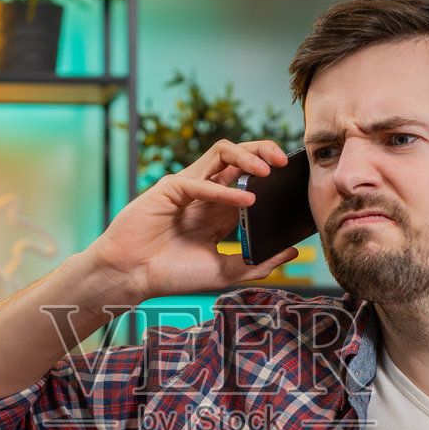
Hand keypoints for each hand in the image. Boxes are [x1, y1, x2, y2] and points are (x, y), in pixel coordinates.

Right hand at [85, 139, 299, 303]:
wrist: (132, 278)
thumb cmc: (171, 274)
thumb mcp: (224, 272)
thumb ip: (257, 262)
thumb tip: (292, 252)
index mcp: (220, 211)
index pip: (253, 183)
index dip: (275, 179)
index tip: (296, 183)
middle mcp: (207, 194)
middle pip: (240, 159)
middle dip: (265, 152)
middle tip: (285, 162)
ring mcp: (190, 187)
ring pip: (222, 153)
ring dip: (248, 156)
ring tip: (269, 170)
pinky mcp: (170, 188)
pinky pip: (201, 180)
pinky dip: (224, 190)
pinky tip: (244, 201)